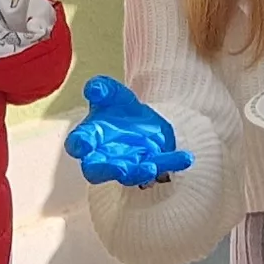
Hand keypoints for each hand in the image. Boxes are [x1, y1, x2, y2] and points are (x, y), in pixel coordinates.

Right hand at [68, 75, 194, 187]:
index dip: (79, 145)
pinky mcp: (150, 163)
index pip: (78, 144)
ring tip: (152, 167)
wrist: (140, 118)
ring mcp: (127, 164)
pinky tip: (185, 157)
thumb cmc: (116, 108)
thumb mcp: (111, 93)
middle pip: (97, 171)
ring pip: (130, 175)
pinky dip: (172, 162)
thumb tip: (93, 88)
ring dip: (139, 172)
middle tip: (120, 169)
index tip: (83, 145)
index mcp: (89, 137)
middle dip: (109, 170)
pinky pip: (161, 166)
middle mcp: (104, 157)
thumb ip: (101, 88)